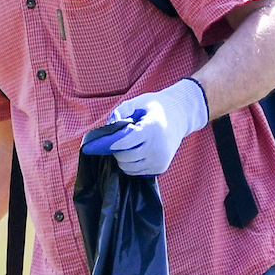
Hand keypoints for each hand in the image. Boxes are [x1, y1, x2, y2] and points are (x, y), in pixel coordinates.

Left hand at [81, 76, 208, 176]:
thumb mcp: (136, 102)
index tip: (94, 145)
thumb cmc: (154, 108)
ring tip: (129, 145)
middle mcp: (158, 147)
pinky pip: (136, 172)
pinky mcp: (161, 169)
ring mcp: (160, 160)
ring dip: (123, 158)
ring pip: (128, 168)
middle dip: (116, 150)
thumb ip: (118, 114)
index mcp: (152, 128)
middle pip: (124, 157)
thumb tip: (106, 131)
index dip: (108, 144)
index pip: (124, 142)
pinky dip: (131, 164)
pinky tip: (137, 152)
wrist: (180, 115)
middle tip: (118, 140)